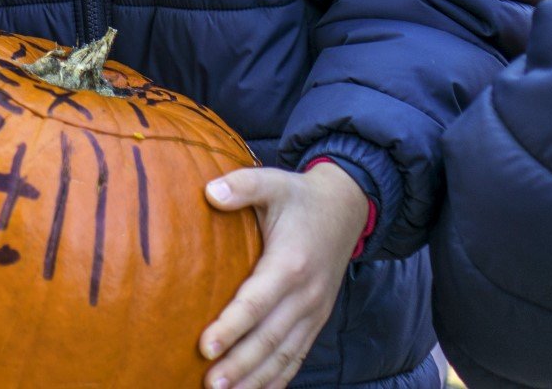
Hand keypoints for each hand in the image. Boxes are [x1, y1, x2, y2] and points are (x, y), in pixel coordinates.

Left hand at [200, 162, 367, 388]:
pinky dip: (278, 378)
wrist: (347, 209)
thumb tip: (211, 192)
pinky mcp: (316, 320)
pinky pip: (297, 356)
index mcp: (291, 263)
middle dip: (239, 364)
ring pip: (284, 355)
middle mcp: (306, 295)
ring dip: (256, 378)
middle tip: (209, 383)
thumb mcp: (273, 182)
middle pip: (270, 338)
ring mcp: (314, 312)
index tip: (204, 347)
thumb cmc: (299, 196)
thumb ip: (243, 185)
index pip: (257, 302)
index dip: (232, 326)